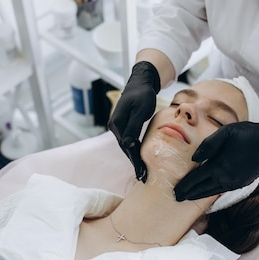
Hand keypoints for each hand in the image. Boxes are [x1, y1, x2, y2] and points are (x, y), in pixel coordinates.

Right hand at [107, 61, 160, 181]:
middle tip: (143, 177)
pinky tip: (139, 158)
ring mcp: (118, 126)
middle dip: (134, 162)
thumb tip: (128, 145)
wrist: (142, 82)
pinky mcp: (124, 125)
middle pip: (125, 148)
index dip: (135, 161)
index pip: (126, 147)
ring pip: (127, 146)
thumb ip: (133, 128)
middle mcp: (115, 126)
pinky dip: (134, 149)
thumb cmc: (142, 94)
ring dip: (134, 158)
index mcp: (117, 124)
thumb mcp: (139, 110)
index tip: (142, 173)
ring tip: (142, 172)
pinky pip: (129, 140)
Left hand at [174, 118, 258, 200]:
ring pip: (212, 192)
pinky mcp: (242, 183)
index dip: (185, 186)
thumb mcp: (226, 133)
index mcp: (219, 166)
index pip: (196, 179)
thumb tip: (194, 159)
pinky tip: (206, 191)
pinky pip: (222, 190)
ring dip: (199, 195)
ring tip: (188, 197)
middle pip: (202, 190)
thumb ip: (208, 145)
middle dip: (189, 194)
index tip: (174, 192)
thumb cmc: (248, 134)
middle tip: (176, 198)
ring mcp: (235, 183)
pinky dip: (211, 192)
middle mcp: (226, 178)